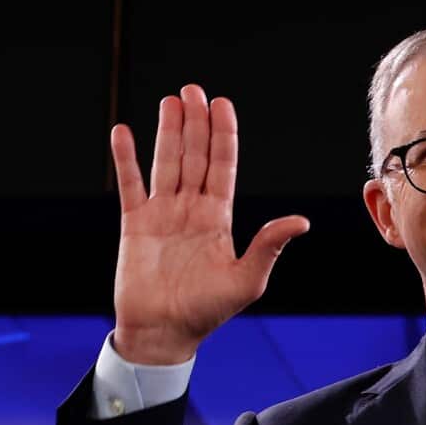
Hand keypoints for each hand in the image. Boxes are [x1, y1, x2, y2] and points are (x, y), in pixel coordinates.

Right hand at [109, 85, 309, 364]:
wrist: (164, 334)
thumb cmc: (207, 312)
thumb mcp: (247, 280)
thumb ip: (269, 246)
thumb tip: (301, 222)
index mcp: (218, 219)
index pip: (222, 167)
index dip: (223, 135)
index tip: (221, 104)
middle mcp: (191, 210)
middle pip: (194, 156)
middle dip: (195, 123)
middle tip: (193, 90)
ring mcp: (162, 214)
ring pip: (166, 163)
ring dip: (167, 132)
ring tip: (170, 101)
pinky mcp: (135, 225)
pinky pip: (130, 185)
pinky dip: (126, 159)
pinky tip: (124, 133)